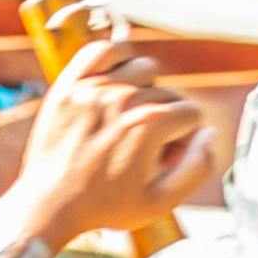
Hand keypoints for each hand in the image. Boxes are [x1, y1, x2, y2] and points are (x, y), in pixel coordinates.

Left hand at [0, 39, 215, 247]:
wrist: (48, 204)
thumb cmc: (105, 206)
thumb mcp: (161, 201)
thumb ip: (199, 167)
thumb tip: (209, 132)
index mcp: (150, 124)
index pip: (192, 114)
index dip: (182, 141)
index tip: (161, 161)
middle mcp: (123, 98)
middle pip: (169, 95)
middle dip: (166, 121)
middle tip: (143, 149)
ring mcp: (94, 88)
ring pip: (143, 69)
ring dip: (145, 92)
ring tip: (130, 121)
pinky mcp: (69, 85)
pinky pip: (102, 50)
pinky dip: (115, 59)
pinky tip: (116, 82)